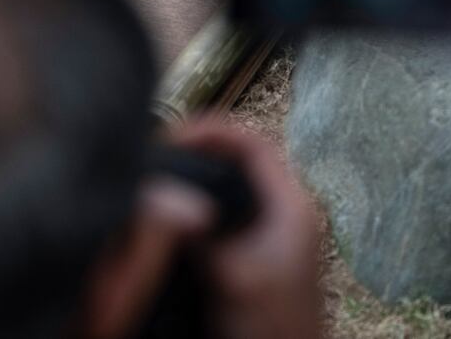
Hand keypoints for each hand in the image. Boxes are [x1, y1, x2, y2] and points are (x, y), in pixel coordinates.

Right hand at [167, 121, 322, 338]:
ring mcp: (271, 233)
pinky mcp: (255, 254)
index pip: (252, 143)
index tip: (171, 136)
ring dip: (197, 179)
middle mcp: (284, 212)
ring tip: (159, 180)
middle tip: (158, 155)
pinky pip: (223, 214)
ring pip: (230, 187)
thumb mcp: (233, 276)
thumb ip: (201, 235)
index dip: (211, 130)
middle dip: (198, 151)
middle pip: (239, 160)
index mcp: (292, 206)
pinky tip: (171, 220)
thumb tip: (162, 201)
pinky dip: (198, 208)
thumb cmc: (274, 327)